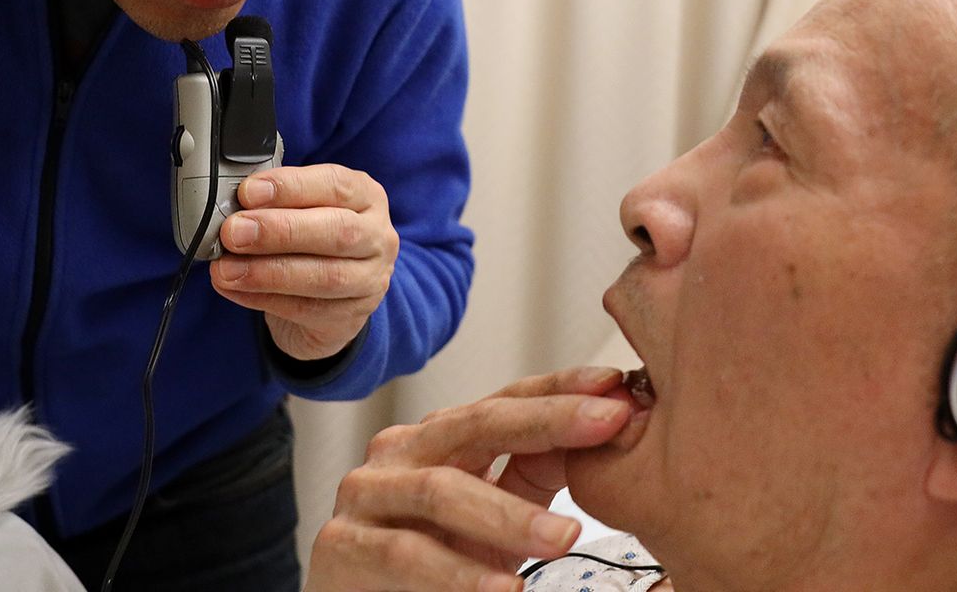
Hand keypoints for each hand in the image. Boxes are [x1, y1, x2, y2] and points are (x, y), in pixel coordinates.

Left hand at [211, 163, 399, 360]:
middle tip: (234, 232)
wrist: (329, 301)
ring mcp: (370, 280)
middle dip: (280, 231)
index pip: (336, 185)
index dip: (291, 187)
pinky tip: (234, 289)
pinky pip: (306, 310)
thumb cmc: (312, 241)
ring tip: (227, 268)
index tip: (248, 192)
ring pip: (325, 276)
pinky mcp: (351, 317)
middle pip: (337, 231)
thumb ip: (275, 204)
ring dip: (268, 271)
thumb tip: (230, 206)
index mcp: (366, 197)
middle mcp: (377, 237)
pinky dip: (263, 298)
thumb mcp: (303, 210)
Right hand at [305, 367, 633, 591]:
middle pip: (476, 424)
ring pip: (442, 492)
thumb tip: (610, 425)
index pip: (505, 402)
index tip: (615, 384)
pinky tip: (506, 591)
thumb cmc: (432, 563)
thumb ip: (532, 473)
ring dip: (508, 515)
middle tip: (607, 423)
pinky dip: (459, 575)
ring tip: (564, 538)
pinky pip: (407, 556)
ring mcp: (367, 495)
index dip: (559, 389)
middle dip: (546, 421)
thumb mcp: (490, 516)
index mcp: (439, 438)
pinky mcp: (342, 547)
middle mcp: (401, 452)